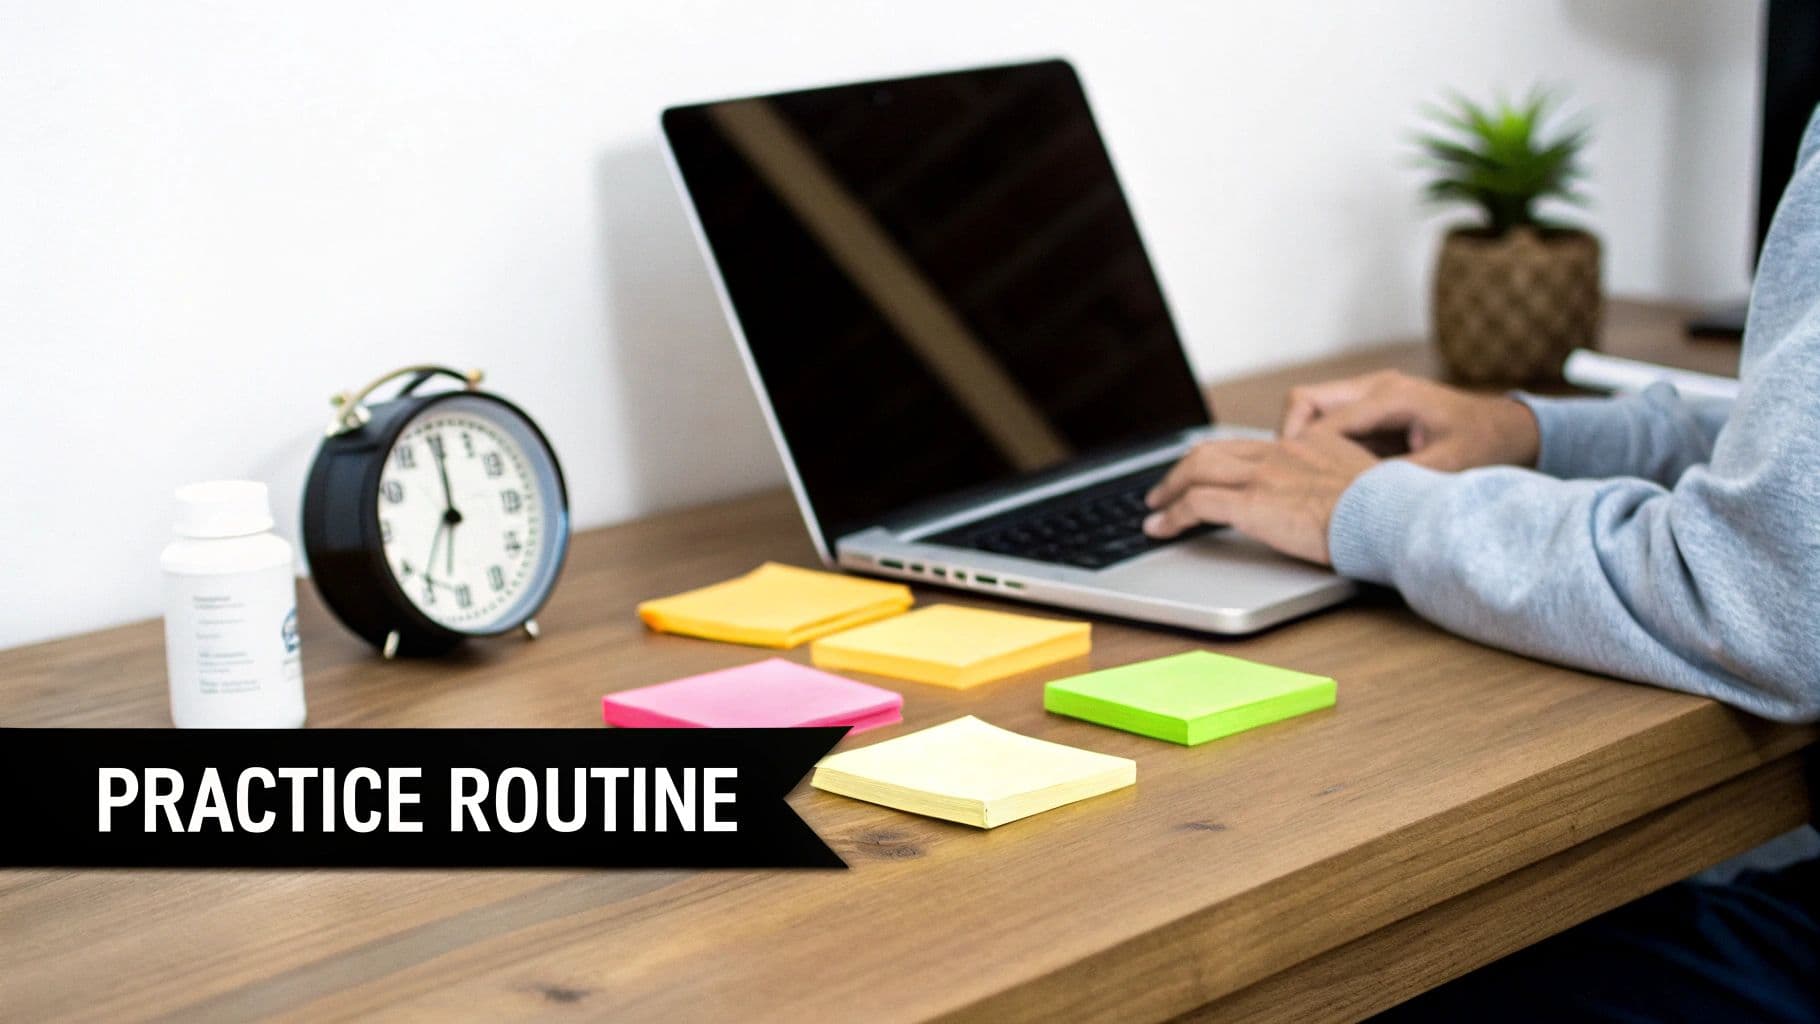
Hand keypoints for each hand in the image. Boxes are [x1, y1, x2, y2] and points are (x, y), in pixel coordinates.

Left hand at [1143, 434, 1377, 565]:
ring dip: (1169, 488)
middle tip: (1166, 488)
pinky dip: (1173, 515)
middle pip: (1214, 451)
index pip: (1250, 446)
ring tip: (1154, 507)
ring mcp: (1264, 475)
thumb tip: (1335, 497)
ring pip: (1197, 469)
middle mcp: (1280, 452)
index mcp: (1306, 443)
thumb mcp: (1365, 479)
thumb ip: (1339, 479)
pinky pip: (1197, 503)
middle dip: (1182, 469)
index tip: (1208, 471)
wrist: (1390, 515)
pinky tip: (1161, 528)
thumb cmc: (1388, 508)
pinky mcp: (1253, 503)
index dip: (1222, 459)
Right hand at [1280, 370, 1539, 470]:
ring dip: (1302, 443)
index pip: (1325, 420)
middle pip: (1304, 401)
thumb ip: (1404, 479)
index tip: (1296, 486)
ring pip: (1310, 409)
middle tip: (1292, 478)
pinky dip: (1319, 446)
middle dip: (1291, 439)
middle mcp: (1375, 387)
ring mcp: (1370, 394)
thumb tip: (1360, 499)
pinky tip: (1329, 476)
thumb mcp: (1450, 465)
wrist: (1507, 429)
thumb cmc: (1484, 444)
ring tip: (1307, 479)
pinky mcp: (1369, 409)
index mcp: (1392, 396)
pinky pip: (1327, 421)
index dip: (1305, 454)